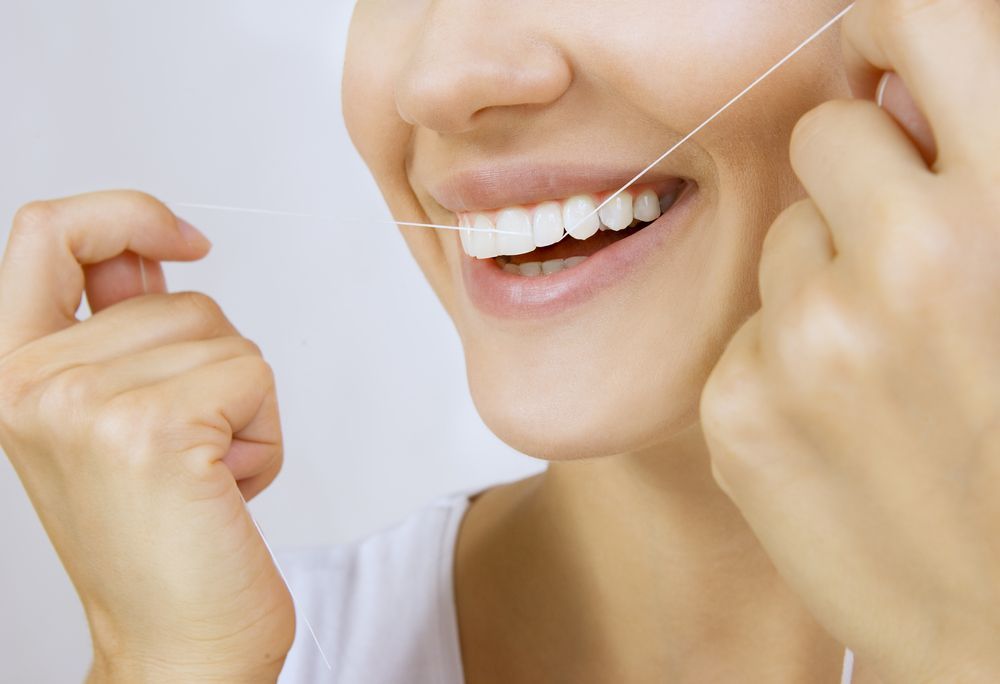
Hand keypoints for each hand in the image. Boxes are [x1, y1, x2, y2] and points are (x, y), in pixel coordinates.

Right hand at [0, 191, 294, 681]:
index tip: (184, 242)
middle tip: (189, 451)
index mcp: (14, 373)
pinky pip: (253, 375)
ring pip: (227, 337)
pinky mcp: (152, 430)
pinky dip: (264, 433)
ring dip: (242, 405)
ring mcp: (85, 404)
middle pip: (182, 299)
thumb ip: (121, 330)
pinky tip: (226, 488)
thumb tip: (151, 255)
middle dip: (217, 368)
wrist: (177, 644)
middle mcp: (32, 383)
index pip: (47, 232)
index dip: (125, 213)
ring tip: (203, 474)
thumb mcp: (112, 418)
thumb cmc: (159, 537)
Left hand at [698, 1, 999, 681]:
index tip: (891, 48)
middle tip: (908, 254)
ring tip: (890, 368)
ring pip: (781, 238)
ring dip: (824, 277)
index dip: (899, 23)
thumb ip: (994, 174)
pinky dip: (782, 359)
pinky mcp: (739, 409)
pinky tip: (843, 428)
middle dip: (863, 174)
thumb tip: (919, 86)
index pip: (926, 18)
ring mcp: (811, 338)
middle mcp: (911, 257)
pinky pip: (744, 329)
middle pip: (828, 130)